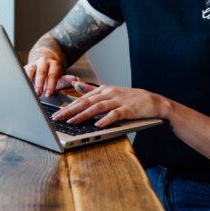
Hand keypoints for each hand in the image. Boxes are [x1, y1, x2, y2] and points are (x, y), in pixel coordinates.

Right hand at [24, 56, 75, 96]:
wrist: (42, 63)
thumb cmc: (51, 75)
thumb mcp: (59, 78)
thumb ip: (66, 80)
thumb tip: (76, 80)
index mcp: (54, 64)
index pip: (53, 74)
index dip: (51, 84)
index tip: (49, 94)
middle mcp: (43, 61)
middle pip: (41, 72)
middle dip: (39, 83)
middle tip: (38, 94)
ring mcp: (33, 63)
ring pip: (30, 71)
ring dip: (29, 81)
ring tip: (28, 91)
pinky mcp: (24, 67)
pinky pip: (21, 73)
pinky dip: (20, 80)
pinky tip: (20, 88)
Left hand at [51, 82, 165, 127]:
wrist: (152, 101)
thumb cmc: (129, 98)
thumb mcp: (109, 92)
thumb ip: (92, 90)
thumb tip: (76, 85)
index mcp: (103, 89)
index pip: (82, 98)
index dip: (68, 106)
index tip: (56, 113)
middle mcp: (109, 93)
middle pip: (86, 102)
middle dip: (70, 110)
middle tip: (57, 118)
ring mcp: (119, 100)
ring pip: (98, 107)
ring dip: (83, 115)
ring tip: (72, 122)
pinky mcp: (128, 109)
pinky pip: (115, 114)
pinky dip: (106, 120)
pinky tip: (98, 125)